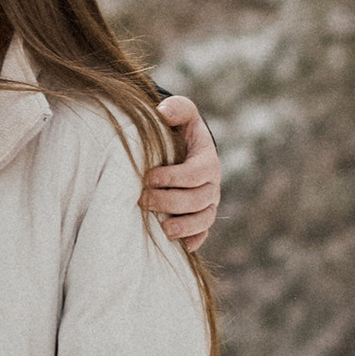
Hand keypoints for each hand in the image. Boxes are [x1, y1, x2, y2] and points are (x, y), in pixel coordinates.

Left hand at [147, 96, 221, 251]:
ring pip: (203, 219)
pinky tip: (181, 246)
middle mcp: (212, 184)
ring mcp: (208, 203)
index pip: (196, 173)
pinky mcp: (201, 217)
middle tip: (142, 200)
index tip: (149, 176)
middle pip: (197, 199)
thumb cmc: (179, 130)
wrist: (184, 148)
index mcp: (207, 160)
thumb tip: (164, 112)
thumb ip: (176, 109)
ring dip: (184, 226)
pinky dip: (194, 240)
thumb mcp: (181, 113)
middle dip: (170, 201)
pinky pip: (203, 233)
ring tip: (163, 230)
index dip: (173, 177)